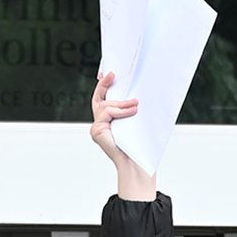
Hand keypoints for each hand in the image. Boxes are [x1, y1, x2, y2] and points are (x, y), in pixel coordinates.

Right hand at [92, 71, 154, 198]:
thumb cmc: (140, 146)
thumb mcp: (136, 122)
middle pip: (99, 98)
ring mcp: (97, 127)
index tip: (109, 72)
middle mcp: (100, 123)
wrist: (137, 164)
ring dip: (123, 104)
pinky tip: (132, 112)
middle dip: (105, 84)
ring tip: (136, 106)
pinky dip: (120, 112)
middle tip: (113, 73)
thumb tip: (139, 94)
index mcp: (109, 120)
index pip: (104, 98)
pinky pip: (107, 113)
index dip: (104, 85)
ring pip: (106, 105)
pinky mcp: (96, 131)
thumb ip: (132, 109)